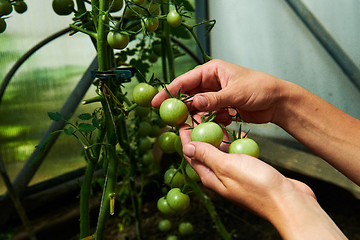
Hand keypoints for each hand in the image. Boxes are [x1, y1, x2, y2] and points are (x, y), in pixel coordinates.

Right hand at [152, 59, 285, 123]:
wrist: (278, 102)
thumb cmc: (260, 89)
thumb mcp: (236, 93)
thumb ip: (214, 99)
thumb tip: (193, 103)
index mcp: (213, 70)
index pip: (186, 80)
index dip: (169, 91)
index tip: (156, 102)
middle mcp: (212, 82)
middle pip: (189, 95)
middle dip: (182, 108)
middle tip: (171, 120)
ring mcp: (217, 96)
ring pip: (199, 108)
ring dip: (198, 118)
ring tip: (198, 127)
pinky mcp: (223, 108)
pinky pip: (210, 116)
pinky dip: (211, 123)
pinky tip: (218, 126)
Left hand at [179, 125, 314, 218]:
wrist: (288, 201)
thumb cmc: (257, 184)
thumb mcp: (227, 166)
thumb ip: (207, 155)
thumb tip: (187, 147)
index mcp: (210, 177)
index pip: (191, 155)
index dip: (186, 137)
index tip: (184, 120)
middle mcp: (219, 177)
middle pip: (204, 153)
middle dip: (200, 134)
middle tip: (200, 116)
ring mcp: (234, 175)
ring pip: (220, 153)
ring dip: (216, 137)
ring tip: (215, 120)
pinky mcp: (247, 172)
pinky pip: (234, 155)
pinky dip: (233, 143)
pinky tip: (236, 134)